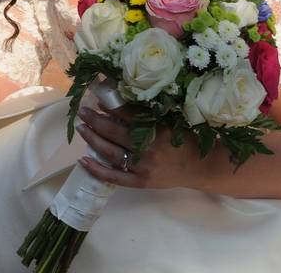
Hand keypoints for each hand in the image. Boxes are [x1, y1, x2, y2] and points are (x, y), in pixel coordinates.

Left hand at [74, 106, 201, 189]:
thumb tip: (116, 102)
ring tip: (81, 128)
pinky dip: (97, 170)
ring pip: (111, 153)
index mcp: (157, 130)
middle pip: (114, 133)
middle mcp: (148, 148)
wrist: (199, 167)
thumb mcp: (168, 122)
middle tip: (82, 111)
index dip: (110, 106)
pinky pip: (114, 177)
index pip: (127, 115)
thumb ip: (147, 115)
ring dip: (93, 139)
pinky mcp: (141, 182)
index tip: (97, 97)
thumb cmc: (182, 140)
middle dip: (95, 120)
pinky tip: (83, 161)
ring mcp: (143, 167)